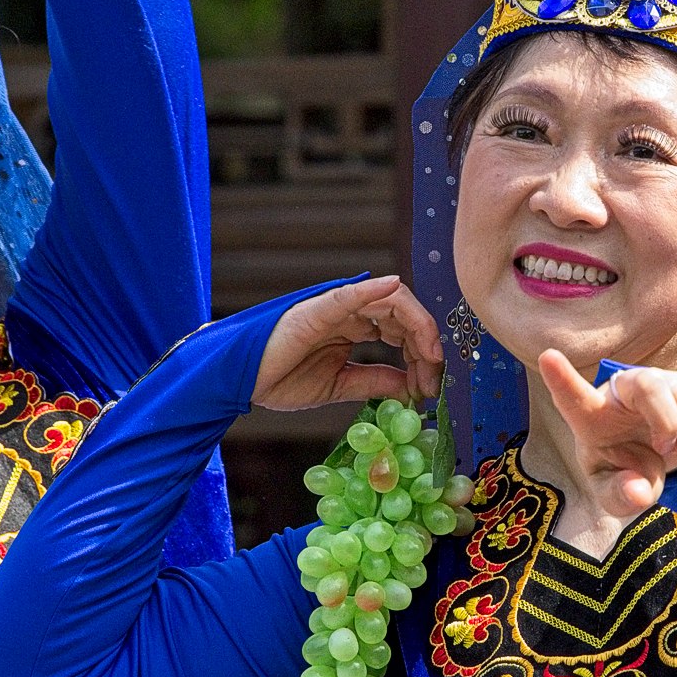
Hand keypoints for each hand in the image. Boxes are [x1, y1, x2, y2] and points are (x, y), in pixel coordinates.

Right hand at [252, 276, 444, 411]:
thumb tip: (413, 387)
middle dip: (427, 345)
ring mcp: (335, 308)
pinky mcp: (317, 309)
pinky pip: (350, 294)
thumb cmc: (281, 379)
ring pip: (389, 300)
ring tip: (429, 356)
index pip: (403, 330)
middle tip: (435, 377)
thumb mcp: (341, 385)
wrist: (241, 382)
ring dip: (417, 326)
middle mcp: (350, 313)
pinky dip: (374, 289)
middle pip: (404, 314)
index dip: (424, 355)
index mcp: (355, 328)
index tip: (431, 387)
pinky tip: (393, 288)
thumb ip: (376, 381)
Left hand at [537, 351, 676, 513]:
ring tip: (676, 452)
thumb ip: (618, 496)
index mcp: (592, 413)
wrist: (654, 456)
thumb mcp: (613, 491)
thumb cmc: (622, 465)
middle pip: (651, 385)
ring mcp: (663, 383)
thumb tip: (638, 492)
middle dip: (666, 424)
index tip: (547, 357)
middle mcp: (627, 389)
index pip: (573, 394)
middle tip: (664, 450)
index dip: (561, 378)